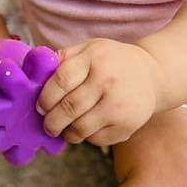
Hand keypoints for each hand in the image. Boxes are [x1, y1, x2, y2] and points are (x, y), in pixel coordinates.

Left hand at [36, 38, 157, 146]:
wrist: (152, 75)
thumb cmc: (112, 61)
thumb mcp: (90, 48)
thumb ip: (64, 57)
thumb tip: (35, 71)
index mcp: (95, 59)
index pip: (61, 82)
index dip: (45, 97)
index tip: (40, 106)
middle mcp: (108, 82)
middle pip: (68, 109)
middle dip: (51, 121)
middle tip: (47, 124)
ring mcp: (120, 106)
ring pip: (80, 128)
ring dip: (67, 132)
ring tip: (64, 128)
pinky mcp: (127, 126)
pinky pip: (96, 139)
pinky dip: (86, 136)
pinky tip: (86, 127)